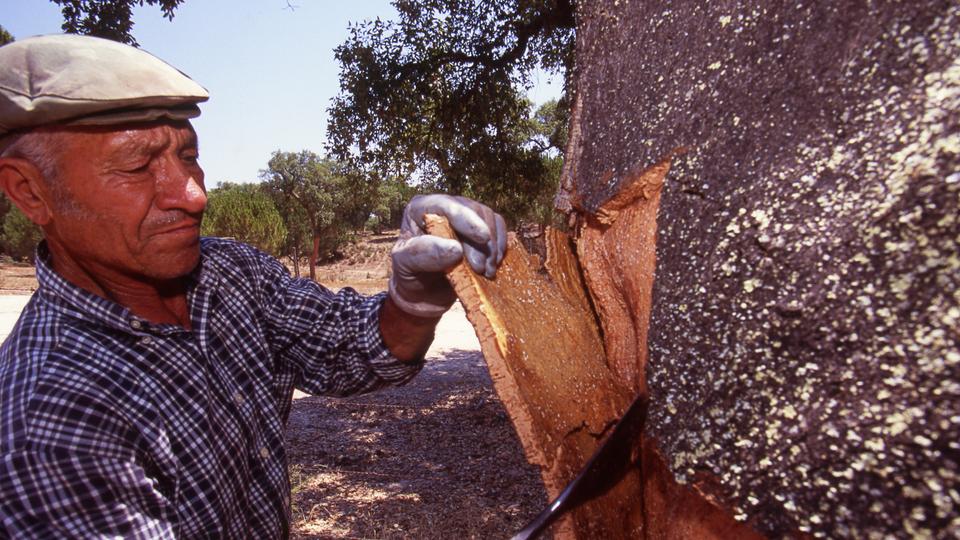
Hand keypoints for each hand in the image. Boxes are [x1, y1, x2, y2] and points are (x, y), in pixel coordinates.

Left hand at [388, 194, 506, 317]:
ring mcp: (465, 218)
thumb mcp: (404, 265)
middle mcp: (445, 208)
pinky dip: (501, 247)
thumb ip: (422, 254)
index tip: (483, 238)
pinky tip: (494, 265)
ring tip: (487, 271)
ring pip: (490, 219)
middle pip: (473, 212)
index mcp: (420, 209)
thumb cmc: (408, 276)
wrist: (421, 293)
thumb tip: (455, 249)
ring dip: (494, 246)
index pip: (447, 206)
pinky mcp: (480, 232)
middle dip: (482, 242)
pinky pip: (499, 230)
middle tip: (480, 269)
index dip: (468, 220)